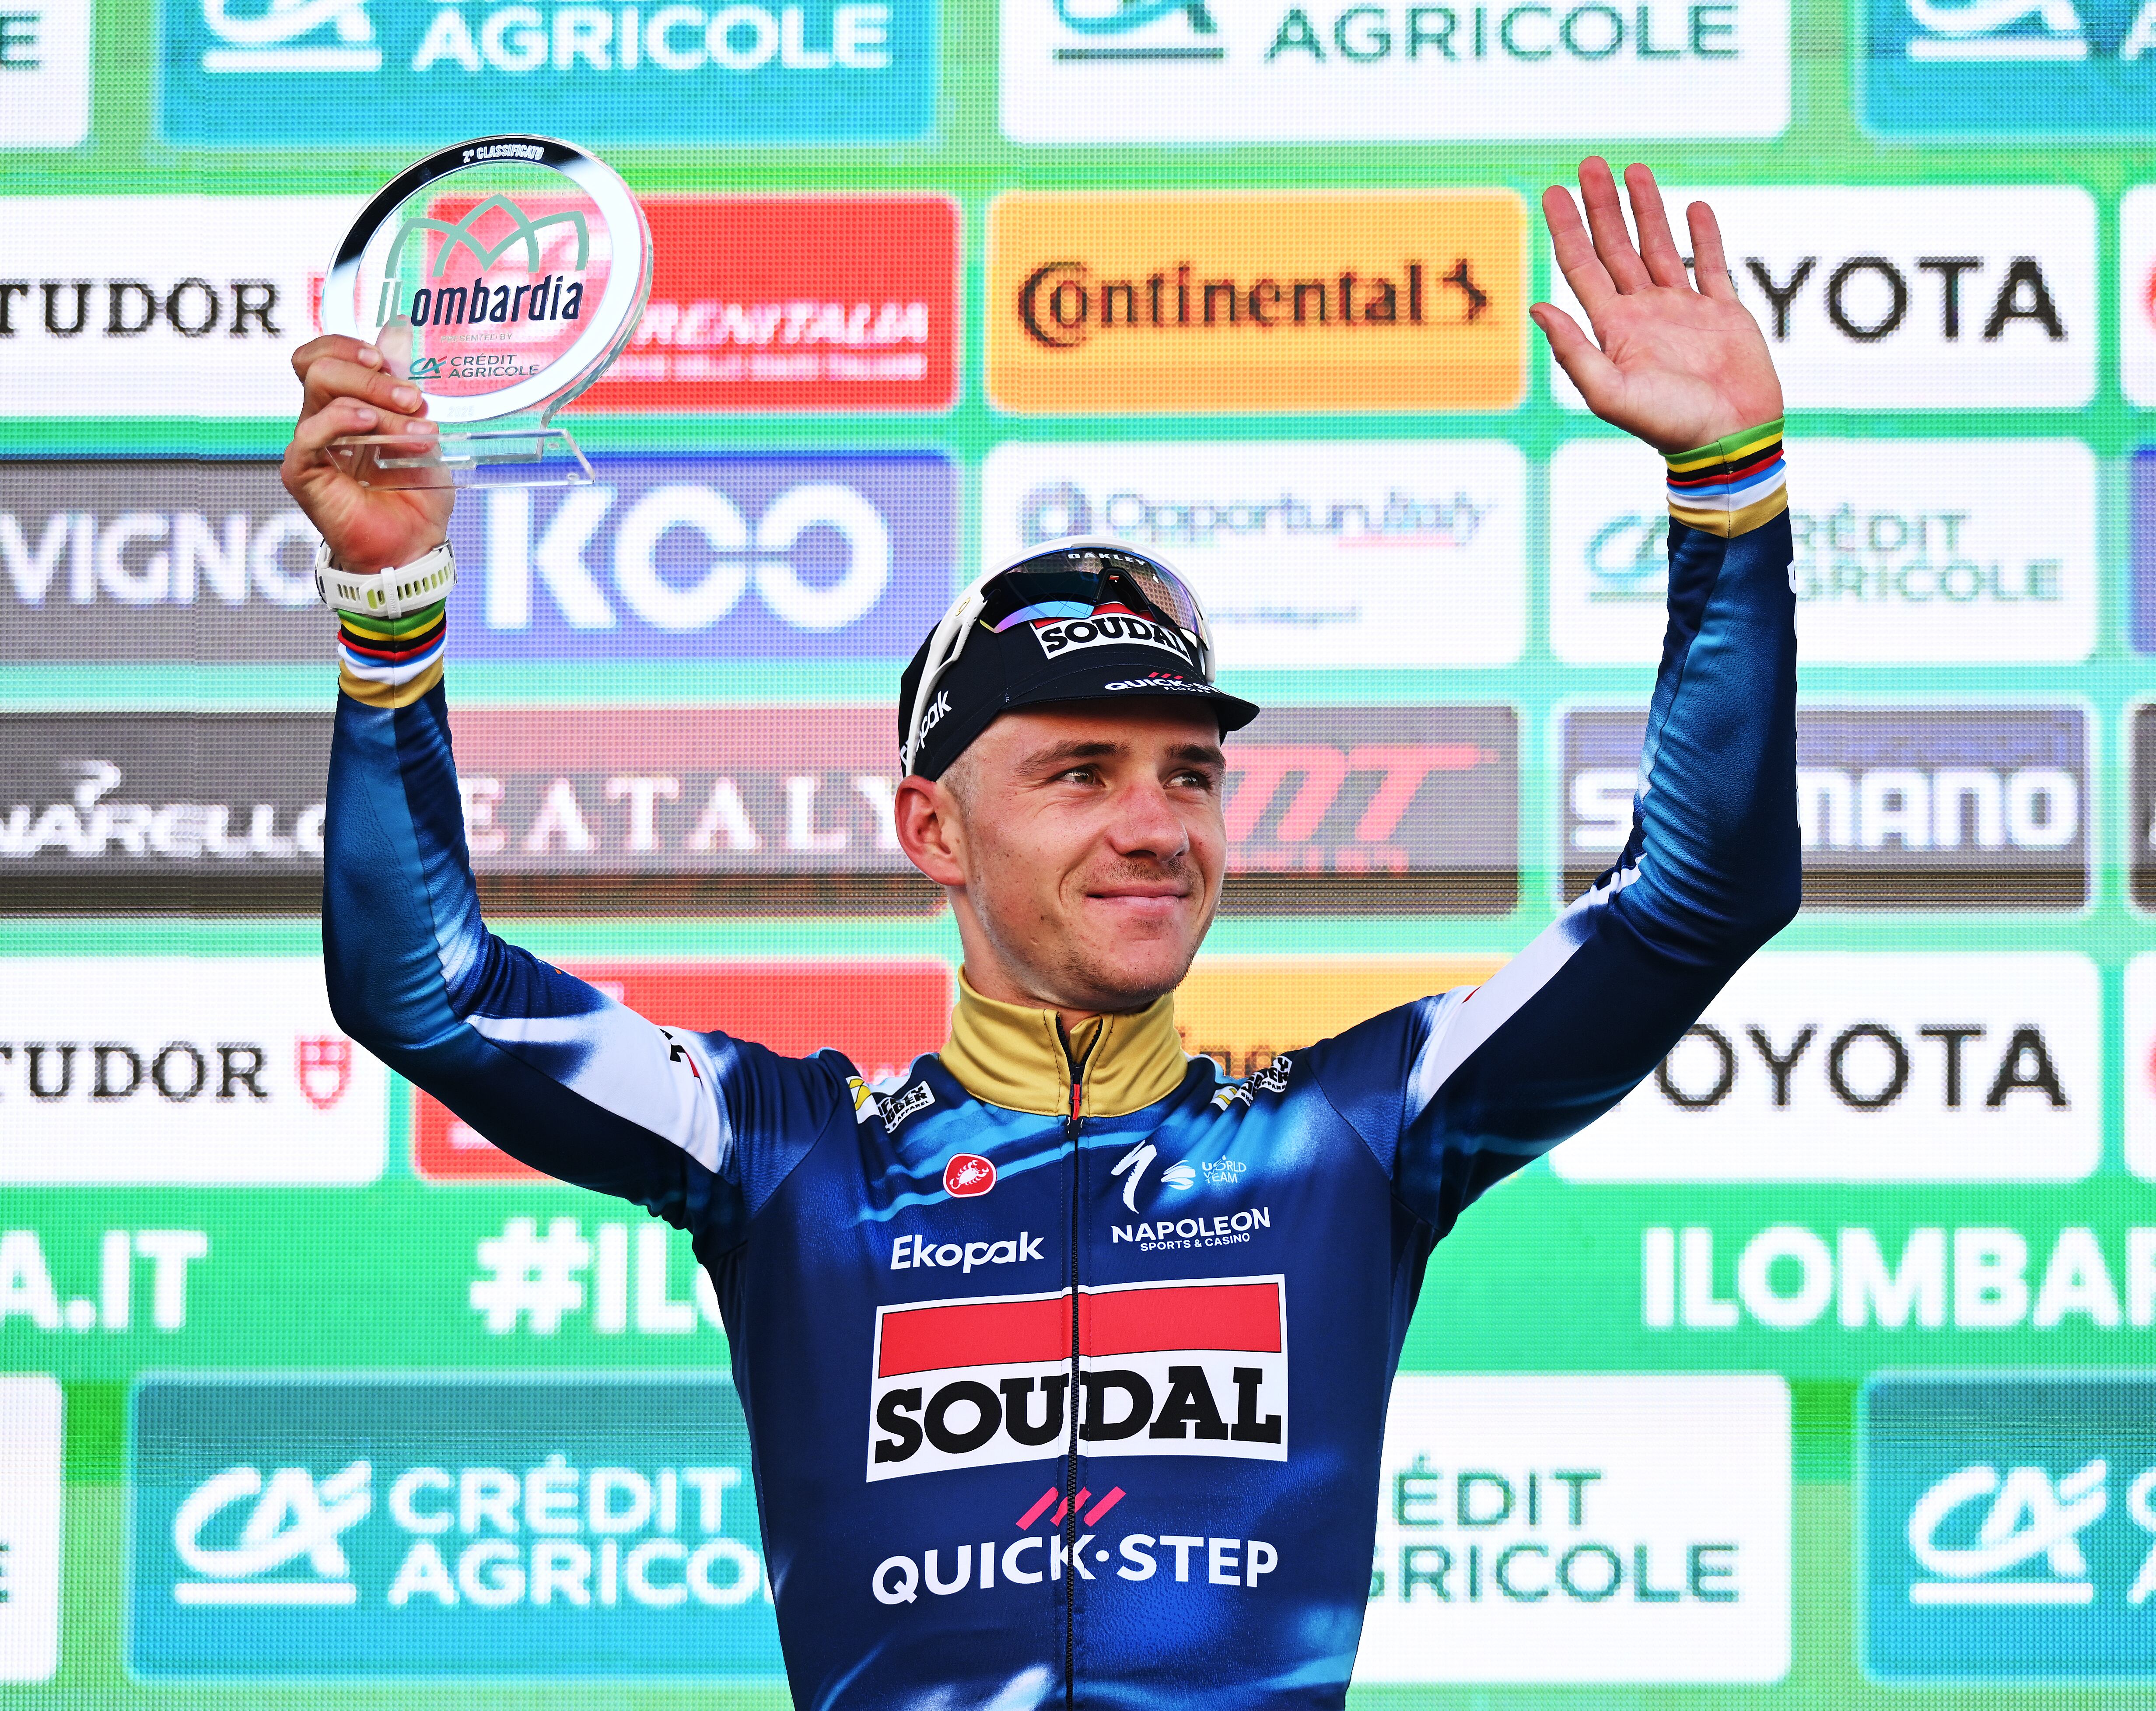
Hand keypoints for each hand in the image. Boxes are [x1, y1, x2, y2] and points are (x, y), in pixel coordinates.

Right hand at [280, 335, 454, 571]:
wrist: (413, 544)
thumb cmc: (416, 495)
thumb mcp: (423, 438)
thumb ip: (409, 404)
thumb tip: (404, 364)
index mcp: (347, 406)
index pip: (325, 355)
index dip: (349, 347)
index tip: (386, 358)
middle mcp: (323, 419)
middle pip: (321, 367)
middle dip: (370, 374)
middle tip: (412, 399)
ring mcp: (310, 444)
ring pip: (320, 390)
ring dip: (371, 397)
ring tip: (411, 424)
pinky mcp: (302, 471)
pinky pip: (308, 434)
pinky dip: (339, 420)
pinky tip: (369, 425)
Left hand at [1531, 159, 1783, 454]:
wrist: (1728, 442)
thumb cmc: (1668, 426)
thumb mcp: (1610, 392)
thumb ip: (1573, 351)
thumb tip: (1536, 308)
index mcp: (1615, 329)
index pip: (1582, 267)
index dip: (1567, 229)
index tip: (1554, 192)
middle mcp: (1645, 314)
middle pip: (1616, 247)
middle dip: (1602, 206)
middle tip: (1589, 165)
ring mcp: (1684, 311)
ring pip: (1659, 247)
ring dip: (1646, 209)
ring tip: (1633, 170)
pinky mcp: (1724, 314)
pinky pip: (1712, 266)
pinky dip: (1704, 236)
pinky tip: (1693, 208)